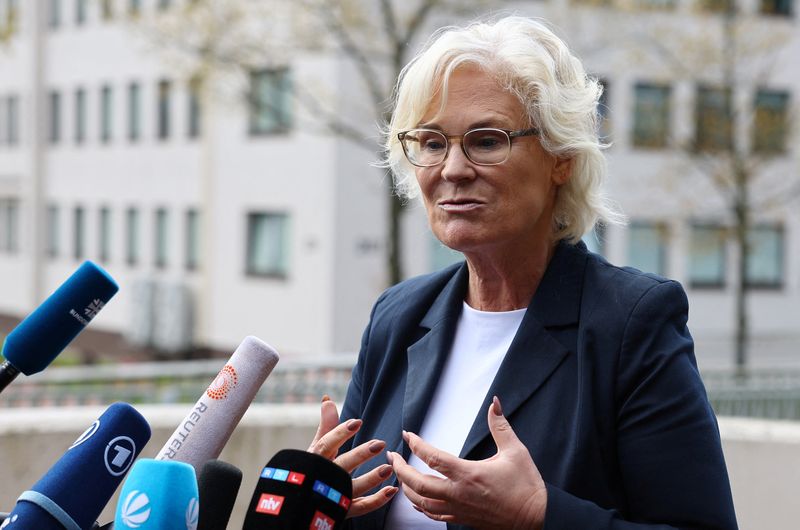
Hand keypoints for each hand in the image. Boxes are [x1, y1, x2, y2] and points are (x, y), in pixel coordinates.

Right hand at [307, 396, 397, 517]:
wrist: (300, 503)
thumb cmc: (311, 470)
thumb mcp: (316, 448)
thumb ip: (326, 426)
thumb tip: (328, 399)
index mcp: (317, 460)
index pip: (326, 445)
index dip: (340, 433)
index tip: (357, 422)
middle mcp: (325, 478)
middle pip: (342, 466)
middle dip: (360, 455)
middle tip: (380, 444)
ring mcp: (334, 496)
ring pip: (353, 488)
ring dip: (372, 479)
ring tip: (388, 468)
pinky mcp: (343, 511)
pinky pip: (361, 507)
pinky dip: (377, 501)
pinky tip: (391, 490)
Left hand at [387, 396, 546, 529]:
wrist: (536, 518)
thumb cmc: (526, 486)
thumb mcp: (515, 451)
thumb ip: (500, 425)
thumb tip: (494, 402)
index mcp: (469, 474)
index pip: (433, 458)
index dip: (416, 445)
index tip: (407, 435)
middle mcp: (459, 494)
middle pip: (418, 484)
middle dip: (401, 469)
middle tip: (392, 457)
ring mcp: (459, 509)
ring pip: (422, 503)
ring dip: (407, 489)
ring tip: (399, 476)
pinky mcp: (463, 519)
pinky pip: (434, 516)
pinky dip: (420, 507)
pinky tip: (416, 500)